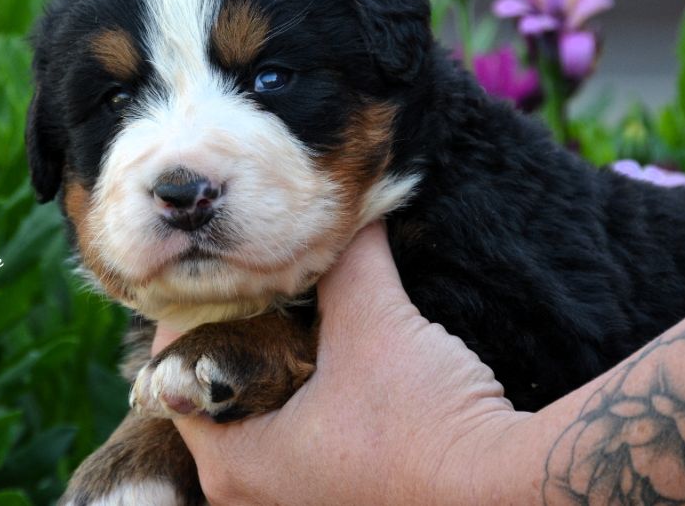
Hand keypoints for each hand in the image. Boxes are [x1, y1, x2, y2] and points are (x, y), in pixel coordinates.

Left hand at [156, 222, 522, 505]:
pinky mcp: (337, 504)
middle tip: (261, 287)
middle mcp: (252, 498)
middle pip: (218, 398)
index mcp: (233, 465)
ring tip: (296, 314)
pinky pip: (296, 445)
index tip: (224, 274)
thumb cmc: (424, 419)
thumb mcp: (372, 322)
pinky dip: (304, 403)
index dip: (198, 314)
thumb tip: (350, 208)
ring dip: (274, 371)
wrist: (507, 487)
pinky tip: (332, 361)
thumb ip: (346, 260)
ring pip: (260, 422)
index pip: (177, 374)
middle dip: (239, 339)